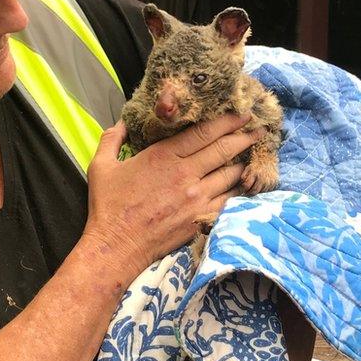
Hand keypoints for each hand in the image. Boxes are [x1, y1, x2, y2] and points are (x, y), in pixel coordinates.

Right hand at [84, 115, 264, 276]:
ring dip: (243, 162)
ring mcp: (197, 198)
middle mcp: (185, 175)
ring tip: (253, 154)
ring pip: (231, 174)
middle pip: (224, 149)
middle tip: (259, 128)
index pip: (203, 132)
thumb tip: (122, 122)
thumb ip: (112, 138)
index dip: (226, 121)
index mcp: (163, 157)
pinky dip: (239, 189)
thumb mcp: (101, 166)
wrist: (116, 247)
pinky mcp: (201, 218)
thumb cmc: (108, 206)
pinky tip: (244, 183)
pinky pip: (229, 200)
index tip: (241, 113)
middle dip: (244, 136)